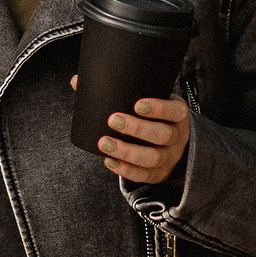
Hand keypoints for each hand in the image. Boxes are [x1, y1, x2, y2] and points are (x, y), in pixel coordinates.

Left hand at [70, 76, 189, 184]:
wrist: (172, 144)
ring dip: (127, 151)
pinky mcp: (159, 173)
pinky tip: (109, 161)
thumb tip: (77, 81)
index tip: (137, 104)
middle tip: (113, 120)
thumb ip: (121, 91)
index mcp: (178, 114)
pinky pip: (144, 175)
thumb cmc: (153, 117)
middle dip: (137, 128)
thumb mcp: (148, 101)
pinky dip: (126, 170)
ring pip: (152, 158)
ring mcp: (169, 157)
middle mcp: (178, 136)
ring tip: (105, 143)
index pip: (175, 111)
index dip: (158, 108)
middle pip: (162, 135)